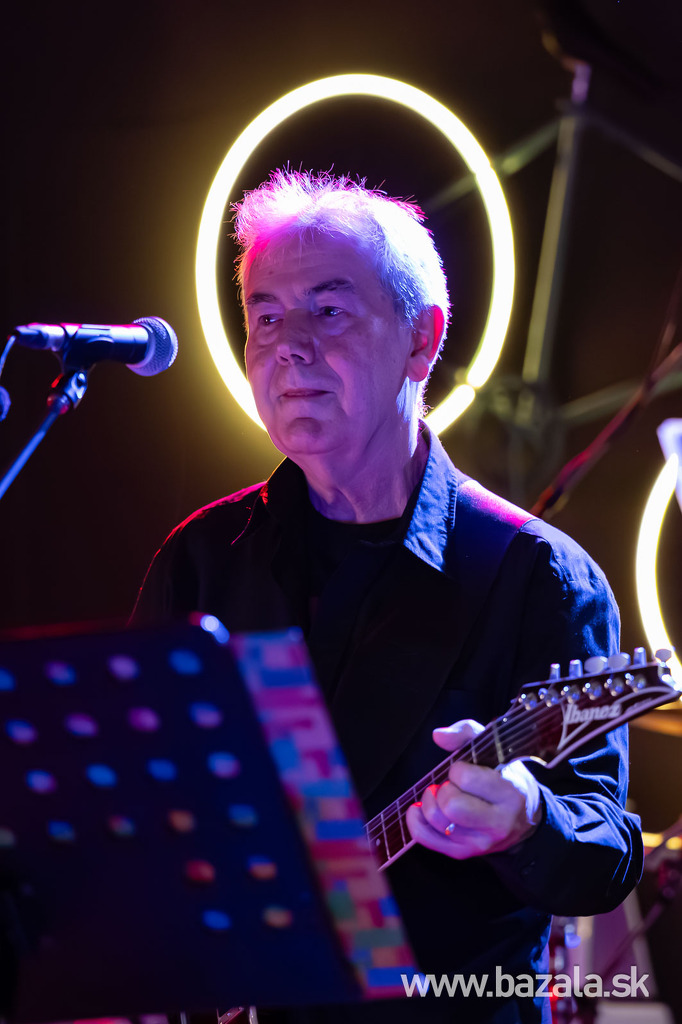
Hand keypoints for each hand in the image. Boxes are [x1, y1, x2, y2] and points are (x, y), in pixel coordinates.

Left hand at [405, 719, 541, 859]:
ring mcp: (480, 843)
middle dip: (444, 789)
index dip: (458, 769)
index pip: (466, 778)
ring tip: (440, 795)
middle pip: (451, 806)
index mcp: (510, 793)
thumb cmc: (506, 779)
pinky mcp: (463, 853)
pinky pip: (426, 838)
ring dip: (430, 803)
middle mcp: (498, 823)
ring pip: (437, 821)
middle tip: (452, 786)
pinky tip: (420, 808)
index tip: (465, 770)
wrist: (525, 820)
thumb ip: (468, 733)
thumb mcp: (498, 750)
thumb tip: (438, 735)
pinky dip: (416, 820)